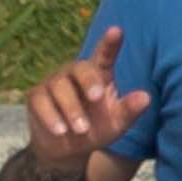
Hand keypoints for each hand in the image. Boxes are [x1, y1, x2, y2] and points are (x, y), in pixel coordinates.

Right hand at [20, 23, 148, 173]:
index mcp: (99, 74)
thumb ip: (129, 110)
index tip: (116, 31)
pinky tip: (61, 131)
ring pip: (59, 87)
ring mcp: (53, 83)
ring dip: (71, 109)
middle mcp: (75, 73)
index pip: (105, 55)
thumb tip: (145, 97)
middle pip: (80, 68)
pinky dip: (51, 117)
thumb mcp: (117, 123)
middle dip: (88, 81)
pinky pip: (41, 101)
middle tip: (97, 98)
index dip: (110, 43)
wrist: (67, 149)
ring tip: (82, 129)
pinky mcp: (36, 97)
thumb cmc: (96, 129)